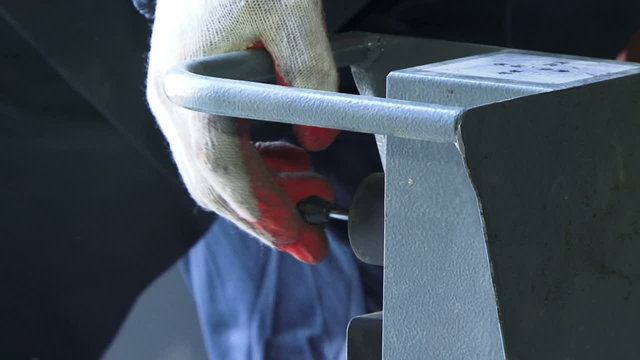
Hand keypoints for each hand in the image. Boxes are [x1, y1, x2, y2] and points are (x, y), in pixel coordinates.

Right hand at [146, 0, 339, 262]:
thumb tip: (318, 139)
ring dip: (263, 194)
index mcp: (192, 90)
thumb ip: (310, 74)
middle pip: (216, 184)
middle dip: (265, 219)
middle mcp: (175, 104)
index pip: (223, 171)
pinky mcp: (191, 96)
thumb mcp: (292, 13)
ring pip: (217, 171)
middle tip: (309, 241)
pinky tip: (288, 161)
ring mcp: (178, 102)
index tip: (296, 236)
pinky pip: (217, 147)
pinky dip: (254, 165)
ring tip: (311, 199)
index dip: (262, 211)